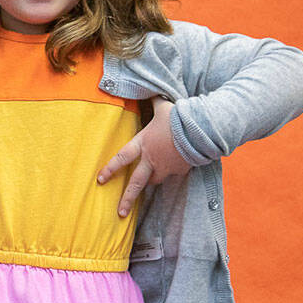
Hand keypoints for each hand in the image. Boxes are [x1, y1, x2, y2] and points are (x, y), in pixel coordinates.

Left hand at [97, 97, 191, 216]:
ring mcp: (167, 168)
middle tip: (119, 213)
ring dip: (151, 180)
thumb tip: (147, 88)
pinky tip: (177, 165)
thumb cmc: (180, 116)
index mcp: (143, 144)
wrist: (203, 129)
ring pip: (154, 180)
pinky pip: (173, 173)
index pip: (121, 159)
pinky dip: (172, 171)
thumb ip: (152, 100)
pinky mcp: (180, 171)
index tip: (100, 180)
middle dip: (126, 200)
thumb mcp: (163, 106)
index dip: (110, 170)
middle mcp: (152, 160)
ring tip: (150, 180)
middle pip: (135, 184)